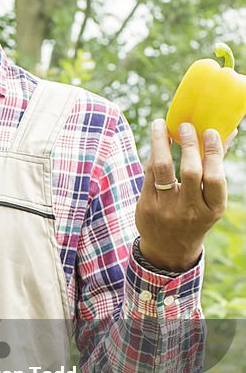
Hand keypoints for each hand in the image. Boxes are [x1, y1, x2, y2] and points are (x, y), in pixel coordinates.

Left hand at [135, 118, 228, 270]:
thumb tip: (226, 133)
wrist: (169, 248)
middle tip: (186, 125)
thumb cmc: (195, 216)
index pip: (215, 178)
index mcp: (212, 209)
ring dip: (161, 143)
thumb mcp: (210, 201)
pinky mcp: (146, 206)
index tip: (210, 131)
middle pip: (190, 172)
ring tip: (160, 124)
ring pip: (162, 170)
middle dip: (189, 145)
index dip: (213, 153)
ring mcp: (166, 209)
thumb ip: (215, 169)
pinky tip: (156, 142)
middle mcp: (190, 210)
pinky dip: (153, 155)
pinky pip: (149, 175)